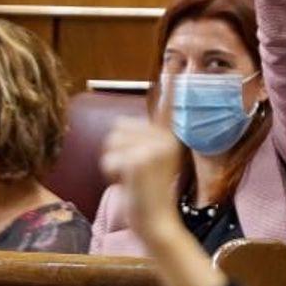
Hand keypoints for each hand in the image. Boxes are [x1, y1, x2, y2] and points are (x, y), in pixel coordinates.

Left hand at [100, 78, 180, 243]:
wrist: (156, 222)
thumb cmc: (147, 195)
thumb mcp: (150, 163)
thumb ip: (141, 144)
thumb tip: (120, 129)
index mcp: (169, 139)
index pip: (169, 107)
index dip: (172, 83)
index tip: (176, 62)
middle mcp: (165, 140)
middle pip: (119, 128)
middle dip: (116, 151)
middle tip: (133, 172)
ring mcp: (154, 149)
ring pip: (111, 142)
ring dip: (112, 163)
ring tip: (130, 178)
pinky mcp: (140, 160)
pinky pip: (109, 160)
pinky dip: (111, 175)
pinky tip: (128, 185)